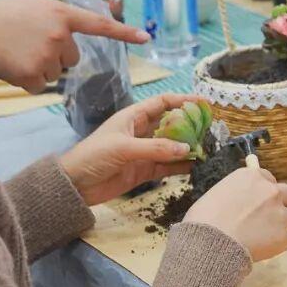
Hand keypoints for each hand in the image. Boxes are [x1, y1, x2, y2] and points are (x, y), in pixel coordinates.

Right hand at [0, 0, 149, 93]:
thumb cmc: (2, 18)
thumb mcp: (36, 7)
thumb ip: (60, 19)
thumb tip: (76, 37)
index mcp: (62, 14)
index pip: (99, 25)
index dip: (124, 32)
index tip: (146, 38)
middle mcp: (59, 35)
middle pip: (73, 59)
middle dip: (56, 56)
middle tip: (29, 44)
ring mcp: (47, 56)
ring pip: (58, 73)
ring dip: (41, 68)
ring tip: (18, 52)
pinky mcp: (33, 75)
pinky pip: (42, 86)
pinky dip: (28, 81)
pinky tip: (13, 67)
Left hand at [59, 94, 202, 204]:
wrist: (74, 186)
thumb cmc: (93, 157)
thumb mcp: (124, 148)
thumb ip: (156, 148)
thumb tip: (187, 148)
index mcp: (134, 117)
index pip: (163, 103)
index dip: (183, 100)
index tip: (204, 103)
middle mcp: (142, 132)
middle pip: (172, 124)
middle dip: (191, 125)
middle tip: (212, 128)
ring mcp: (145, 152)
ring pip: (173, 145)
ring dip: (189, 146)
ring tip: (209, 147)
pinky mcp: (145, 170)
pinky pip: (168, 166)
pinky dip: (182, 165)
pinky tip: (197, 165)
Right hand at [184, 167, 286, 261]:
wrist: (210, 243)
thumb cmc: (205, 219)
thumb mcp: (218, 193)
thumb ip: (238, 191)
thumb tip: (244, 195)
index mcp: (253, 177)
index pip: (268, 178)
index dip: (263, 190)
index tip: (258, 200)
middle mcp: (270, 191)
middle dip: (280, 204)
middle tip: (267, 217)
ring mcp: (280, 213)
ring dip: (280, 224)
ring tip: (261, 236)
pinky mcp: (284, 236)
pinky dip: (277, 244)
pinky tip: (261, 248)